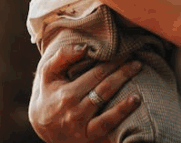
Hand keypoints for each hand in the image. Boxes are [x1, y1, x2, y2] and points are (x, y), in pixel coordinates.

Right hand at [29, 43, 143, 142]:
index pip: (95, 74)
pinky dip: (122, 112)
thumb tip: (84, 47)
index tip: (124, 52)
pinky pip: (108, 124)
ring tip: (138, 74)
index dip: (112, 62)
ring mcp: (81, 125)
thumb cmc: (48, 95)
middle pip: (104, 87)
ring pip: (107, 104)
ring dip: (125, 88)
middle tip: (136, 62)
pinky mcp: (88, 137)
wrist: (43, 127)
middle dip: (122, 71)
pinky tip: (135, 100)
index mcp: (66, 93)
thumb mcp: (48, 75)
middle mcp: (74, 110)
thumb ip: (63, 57)